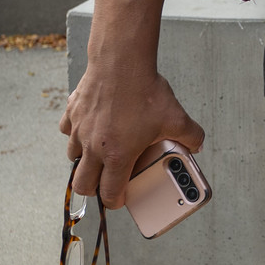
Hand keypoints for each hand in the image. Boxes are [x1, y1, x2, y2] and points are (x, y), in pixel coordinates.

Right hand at [60, 66, 204, 208]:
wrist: (121, 63)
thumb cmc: (144, 91)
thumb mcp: (176, 118)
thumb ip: (190, 136)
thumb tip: (197, 144)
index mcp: (117, 155)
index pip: (109, 193)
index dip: (116, 200)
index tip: (122, 198)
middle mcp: (92, 147)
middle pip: (82, 184)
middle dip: (94, 188)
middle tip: (107, 181)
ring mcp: (78, 130)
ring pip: (73, 157)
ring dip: (85, 160)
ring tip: (101, 152)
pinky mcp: (72, 113)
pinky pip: (67, 131)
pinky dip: (76, 133)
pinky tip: (90, 126)